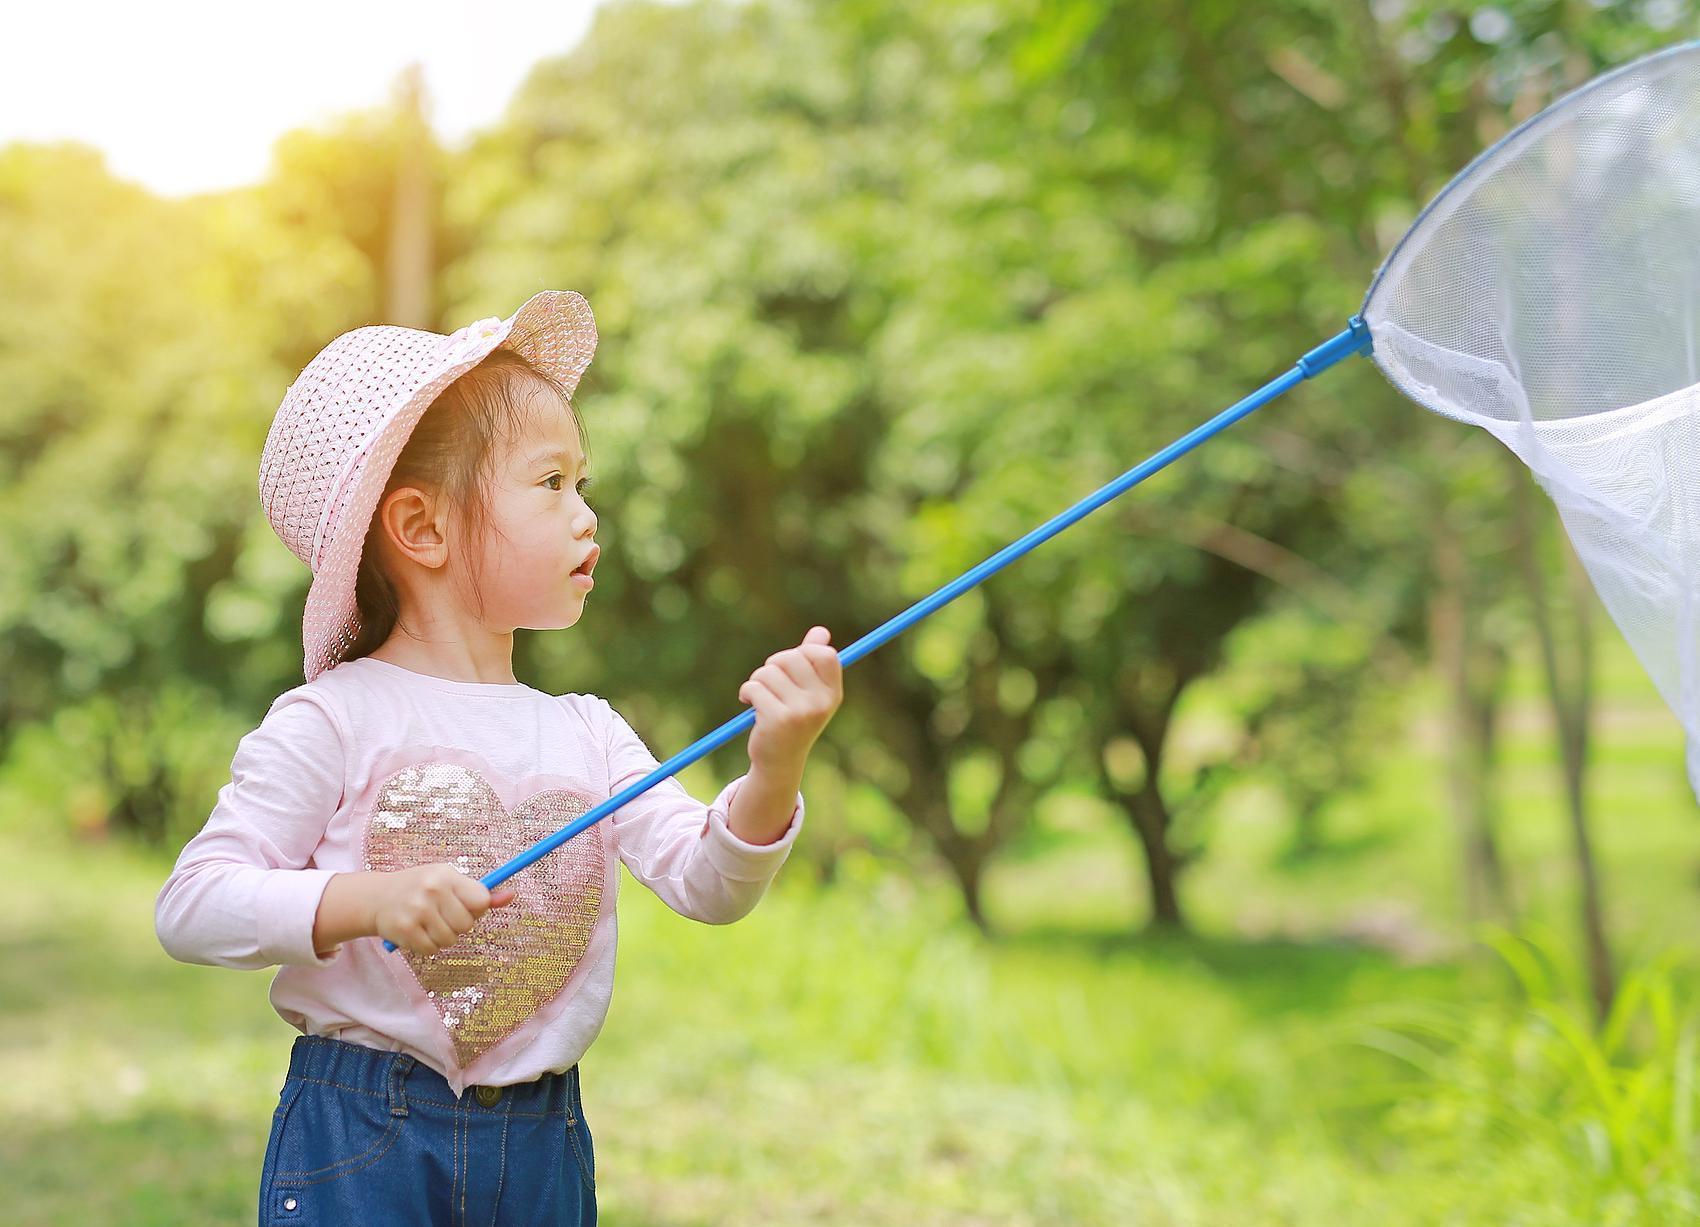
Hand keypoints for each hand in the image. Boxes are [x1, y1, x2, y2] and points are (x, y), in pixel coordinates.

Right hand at [371, 863, 516, 956]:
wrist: (377, 897)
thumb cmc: (422, 889)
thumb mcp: (449, 882)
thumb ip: (480, 892)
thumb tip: (512, 896)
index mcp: (446, 875)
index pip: (481, 901)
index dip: (476, 909)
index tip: (464, 907)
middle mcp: (431, 890)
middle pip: (466, 924)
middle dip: (458, 925)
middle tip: (442, 915)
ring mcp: (416, 910)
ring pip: (450, 940)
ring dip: (443, 937)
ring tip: (428, 923)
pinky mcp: (404, 930)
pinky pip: (432, 950)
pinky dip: (427, 946)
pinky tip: (417, 931)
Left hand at [737, 625, 843, 775]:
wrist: (779, 761)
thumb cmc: (793, 720)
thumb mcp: (808, 692)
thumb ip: (813, 661)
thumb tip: (820, 631)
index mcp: (832, 694)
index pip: (825, 654)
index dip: (805, 652)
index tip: (792, 665)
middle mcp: (820, 702)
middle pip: (791, 658)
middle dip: (773, 665)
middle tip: (769, 682)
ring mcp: (800, 712)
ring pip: (768, 672)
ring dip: (757, 680)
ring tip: (760, 697)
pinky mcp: (777, 719)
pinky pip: (754, 687)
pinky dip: (747, 693)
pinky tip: (750, 705)